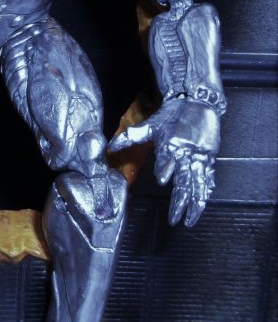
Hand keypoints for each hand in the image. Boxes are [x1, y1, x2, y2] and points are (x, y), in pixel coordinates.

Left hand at [109, 98, 219, 227]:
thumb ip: (131, 137)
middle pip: (184, 179)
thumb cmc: (171, 115)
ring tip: (191, 219)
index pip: (166, 158)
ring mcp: (200, 155)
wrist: (197, 101)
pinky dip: (206, 190)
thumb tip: (111, 146)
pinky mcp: (209, 156)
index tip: (161, 179)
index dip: (164, 167)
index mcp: (171, 143)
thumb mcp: (150, 125)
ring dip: (195, 203)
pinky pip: (209, 176)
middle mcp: (186, 151)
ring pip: (199, 183)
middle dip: (180, 200)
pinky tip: (203, 202)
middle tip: (174, 218)